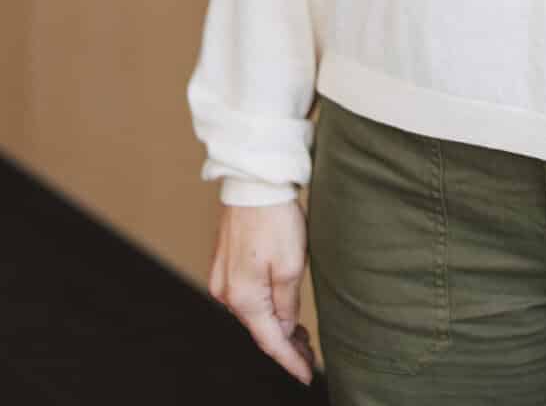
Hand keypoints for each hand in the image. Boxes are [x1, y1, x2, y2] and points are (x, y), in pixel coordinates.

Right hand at [207, 200, 315, 385]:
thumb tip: (283, 328)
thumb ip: (287, 304)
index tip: (307, 375)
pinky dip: (264, 306)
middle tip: (310, 354)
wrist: (255, 182)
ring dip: (275, 324)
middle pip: (259, 329)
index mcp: (243, 298)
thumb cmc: (275, 219)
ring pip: (253, 313)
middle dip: (285, 344)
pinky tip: (280, 308)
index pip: (269, 342)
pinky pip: (246, 295)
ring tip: (301, 335)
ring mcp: (222, 278)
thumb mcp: (292, 266)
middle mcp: (226, 293)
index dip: (290, 361)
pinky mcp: (224, 264)